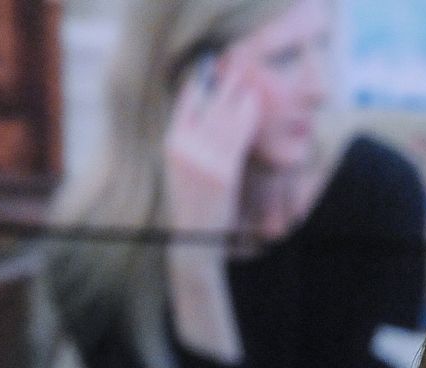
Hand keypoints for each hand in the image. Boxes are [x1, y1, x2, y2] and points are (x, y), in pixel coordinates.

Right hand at [163, 50, 261, 238]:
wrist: (194, 240)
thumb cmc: (194, 205)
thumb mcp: (183, 170)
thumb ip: (191, 145)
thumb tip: (207, 121)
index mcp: (172, 145)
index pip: (183, 107)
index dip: (197, 86)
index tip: (208, 69)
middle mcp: (184, 149)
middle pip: (205, 108)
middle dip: (221, 86)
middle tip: (235, 68)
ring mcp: (203, 160)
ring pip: (223, 119)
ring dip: (237, 97)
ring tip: (249, 79)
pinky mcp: (221, 172)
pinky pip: (237, 138)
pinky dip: (246, 118)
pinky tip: (254, 105)